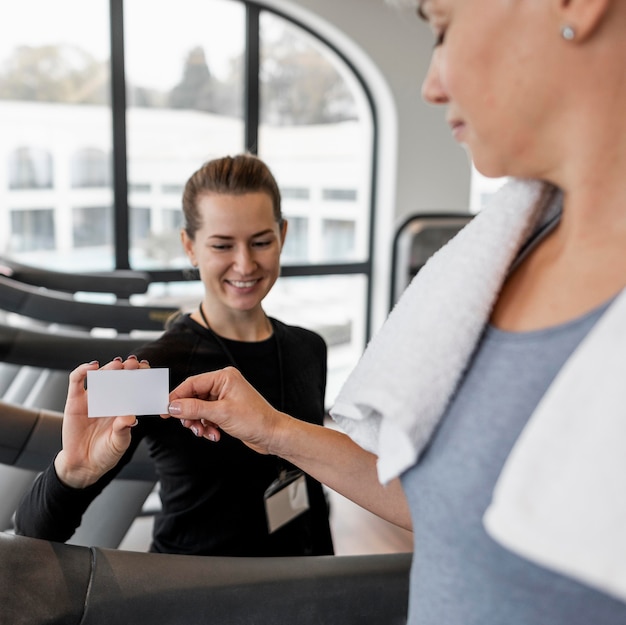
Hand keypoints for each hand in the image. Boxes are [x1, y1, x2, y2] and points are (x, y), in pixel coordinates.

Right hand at [54, 356, 148, 488]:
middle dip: (127, 368)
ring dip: (110, 367)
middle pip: (119, 377)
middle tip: (134, 363)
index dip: (140, 376)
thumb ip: (123, 430)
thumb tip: (129, 417)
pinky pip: (77, 381)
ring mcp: (92, 398)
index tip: (147, 369)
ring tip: (118, 364)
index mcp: (124, 406)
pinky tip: (92, 366)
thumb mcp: (118, 443)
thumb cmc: (105, 453)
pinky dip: (83, 370)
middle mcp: (109, 399)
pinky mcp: (75, 401)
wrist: (83, 464)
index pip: (133, 386)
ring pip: (101, 376)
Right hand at [164, 366, 281, 455]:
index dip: (176, 397)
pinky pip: (207, 416)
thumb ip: (194, 409)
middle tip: (190, 426)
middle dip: (190, 414)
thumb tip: (173, 407)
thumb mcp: (221, 414)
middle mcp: (224, 384)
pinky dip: (207, 426)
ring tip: (205, 432)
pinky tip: (214, 434)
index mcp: (224, 377)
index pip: (192, 383)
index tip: (165, 410)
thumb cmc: (255, 420)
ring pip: (199, 408)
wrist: (272, 435)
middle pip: (193, 397)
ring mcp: (225, 397)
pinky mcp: (226, 409)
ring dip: (199, 423)